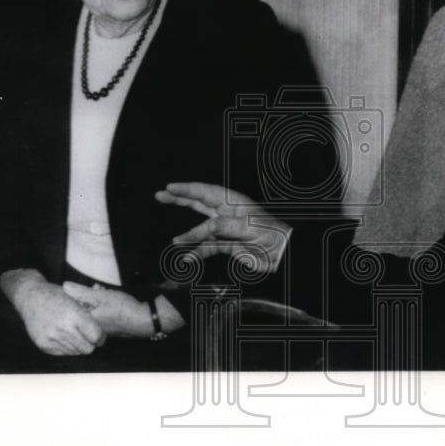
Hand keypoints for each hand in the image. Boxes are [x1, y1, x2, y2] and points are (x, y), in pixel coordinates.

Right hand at [0, 269, 105, 354]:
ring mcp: (51, 338)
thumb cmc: (56, 295)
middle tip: (90, 337)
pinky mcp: (43, 345)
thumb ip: (89, 314)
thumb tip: (104, 330)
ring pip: (76, 352)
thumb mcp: (76, 299)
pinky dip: (67, 347)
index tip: (100, 335)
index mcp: (73, 315)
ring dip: (79, 346)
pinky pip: (63, 353)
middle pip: (87, 348)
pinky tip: (64, 337)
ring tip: (76, 335)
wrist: (29, 297)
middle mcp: (62, 328)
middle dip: (91, 344)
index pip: (96, 336)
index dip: (100, 337)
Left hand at [61, 282, 184, 337]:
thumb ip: (82, 291)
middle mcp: (91, 327)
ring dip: (97, 297)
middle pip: (82, 307)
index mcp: (86, 322)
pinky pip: (101, 312)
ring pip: (92, 308)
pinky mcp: (109, 325)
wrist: (145, 319)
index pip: (72, 307)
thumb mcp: (101, 296)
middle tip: (98, 288)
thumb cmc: (122, 309)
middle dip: (89, 294)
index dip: (77, 293)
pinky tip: (112, 298)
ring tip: (106, 291)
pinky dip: (104, 304)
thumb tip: (64, 286)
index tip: (84, 288)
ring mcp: (100, 327)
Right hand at [155, 182, 290, 272]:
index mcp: (233, 202)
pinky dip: (197, 252)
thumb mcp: (249, 227)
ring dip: (188, 235)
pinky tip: (188, 258)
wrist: (284, 253)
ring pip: (201, 230)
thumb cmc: (272, 234)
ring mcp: (226, 229)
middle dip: (180, 199)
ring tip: (175, 240)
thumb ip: (226, 227)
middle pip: (199, 203)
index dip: (187, 189)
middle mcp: (227, 213)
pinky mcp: (228, 245)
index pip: (205, 192)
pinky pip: (208, 247)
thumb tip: (207, 228)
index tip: (170, 187)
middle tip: (160, 195)